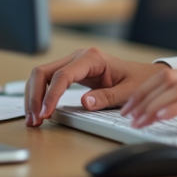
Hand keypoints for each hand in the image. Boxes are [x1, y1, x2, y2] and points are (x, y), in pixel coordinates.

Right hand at [25, 47, 167, 126]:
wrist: (143, 75)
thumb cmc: (138, 81)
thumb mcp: (128, 91)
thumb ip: (107, 97)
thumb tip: (85, 102)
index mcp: (92, 58)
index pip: (62, 74)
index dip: (51, 95)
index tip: (46, 113)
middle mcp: (79, 56)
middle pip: (43, 71)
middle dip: (35, 96)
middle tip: (35, 120)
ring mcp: (73, 62)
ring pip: (41, 75)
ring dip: (33, 96)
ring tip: (33, 119)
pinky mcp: (71, 71)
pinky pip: (48, 80)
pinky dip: (40, 95)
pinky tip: (38, 111)